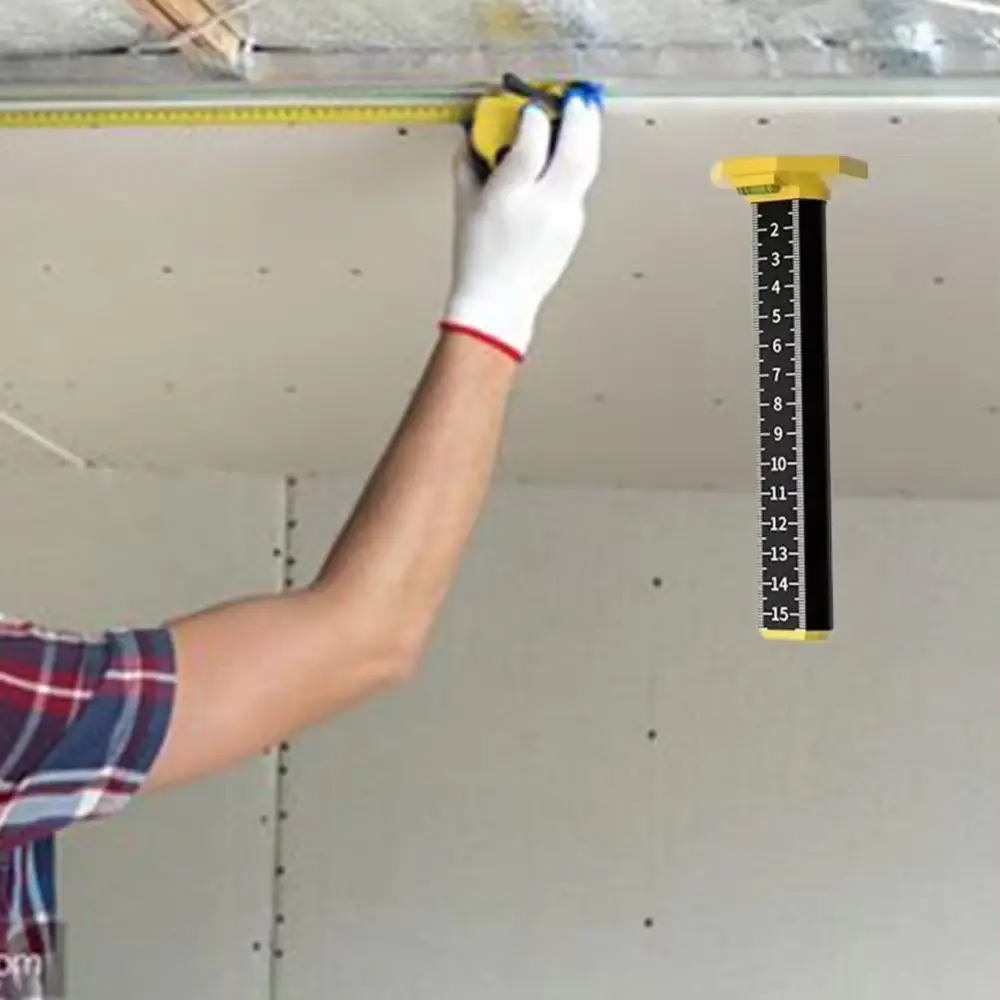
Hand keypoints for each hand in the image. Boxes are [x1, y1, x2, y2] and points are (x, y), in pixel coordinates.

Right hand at [440, 86, 603, 360]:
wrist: (497, 303)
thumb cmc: (477, 261)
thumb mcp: (464, 206)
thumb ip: (469, 164)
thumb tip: (474, 137)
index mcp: (510, 197)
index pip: (531, 141)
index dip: (533, 117)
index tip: (529, 108)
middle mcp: (543, 207)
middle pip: (576, 150)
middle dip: (580, 117)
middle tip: (577, 97)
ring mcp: (565, 218)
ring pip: (586, 167)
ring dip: (589, 135)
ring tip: (584, 115)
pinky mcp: (574, 227)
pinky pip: (579, 187)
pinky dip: (578, 164)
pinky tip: (572, 152)